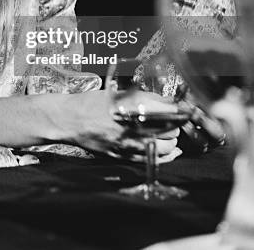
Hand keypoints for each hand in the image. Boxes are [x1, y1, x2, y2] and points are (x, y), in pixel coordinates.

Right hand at [62, 90, 179, 157]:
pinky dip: (163, 155)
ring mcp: (128, 143)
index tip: (185, 108)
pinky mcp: (123, 155)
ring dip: (170, 140)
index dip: (180, 110)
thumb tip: (168, 102)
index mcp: (132, 106)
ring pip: (165, 148)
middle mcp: (132, 126)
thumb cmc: (90, 103)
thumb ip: (144, 98)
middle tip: (173, 120)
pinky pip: (151, 159)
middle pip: (171, 130)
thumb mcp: (118, 93)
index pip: (169, 111)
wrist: (68, 119)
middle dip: (175, 125)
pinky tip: (166, 150)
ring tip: (169, 134)